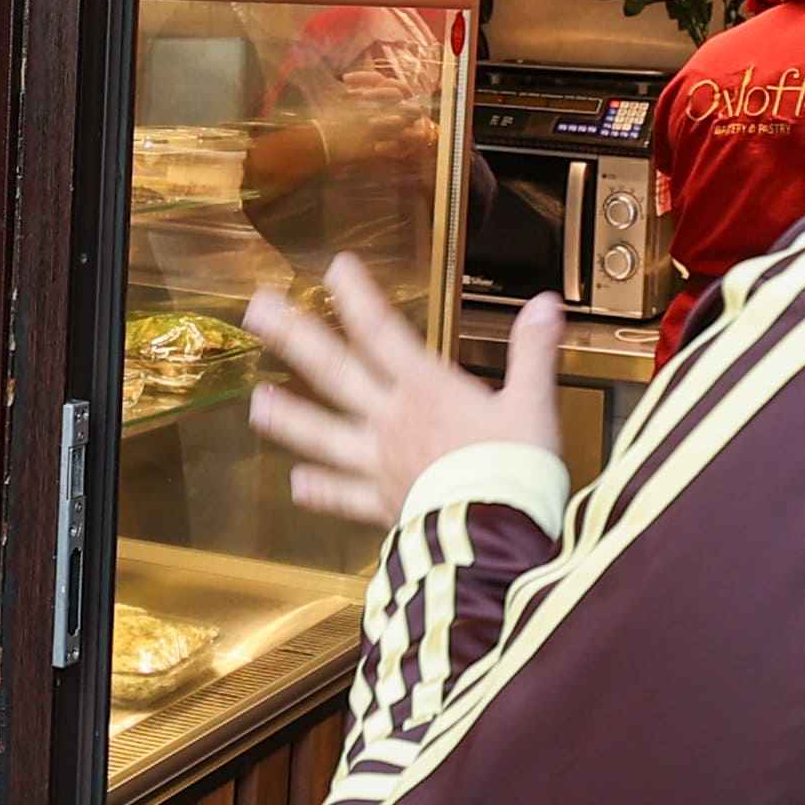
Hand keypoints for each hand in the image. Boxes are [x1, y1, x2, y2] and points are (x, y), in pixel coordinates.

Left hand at [244, 258, 564, 525]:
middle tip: (257, 311)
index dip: (358, 297)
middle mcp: (392, 421)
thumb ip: (533, 352)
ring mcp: (380, 464)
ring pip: (324, 434)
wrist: (498, 537)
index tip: (334, 267)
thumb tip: (547, 303)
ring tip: (257, 402)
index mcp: (428, 390)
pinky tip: (297, 485)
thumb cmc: (515, 472)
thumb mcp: (533, 404)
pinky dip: (321, 491)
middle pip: (334, 371)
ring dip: (290, 417)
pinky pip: (344, 497)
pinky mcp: (382, 505)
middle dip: (295, 336)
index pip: (384, 332)